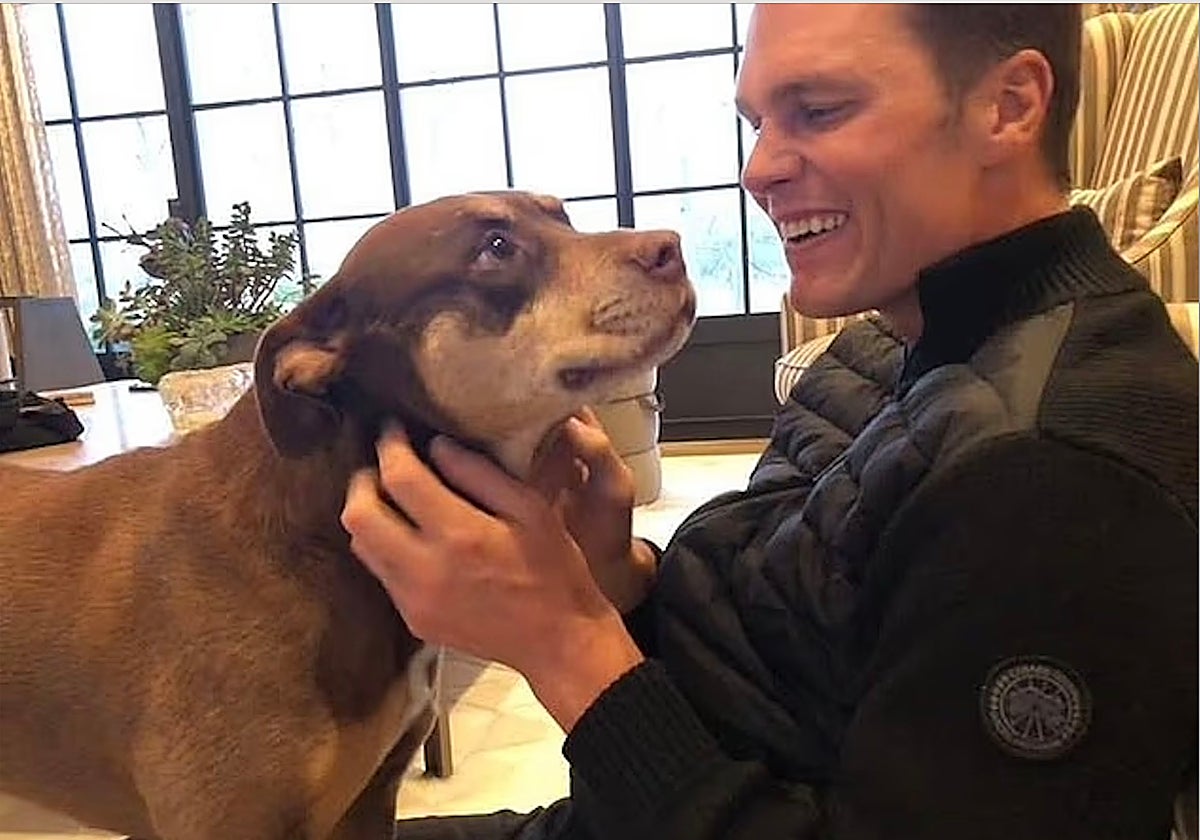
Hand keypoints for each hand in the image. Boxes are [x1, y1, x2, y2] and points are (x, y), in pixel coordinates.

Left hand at [341, 425, 643, 731]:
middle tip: (384, 464)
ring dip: (369, 515)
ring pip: (361, 546)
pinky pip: (381, 573)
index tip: (393, 428)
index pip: (400, 478)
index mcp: (459, 534)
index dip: (389, 445)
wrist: (558, 643)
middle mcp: (425, 569)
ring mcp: (414, 600)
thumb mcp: (532, 510)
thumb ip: (481, 474)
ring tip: (394, 498)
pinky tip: (413, 538)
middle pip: (359, 515)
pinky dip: (387, 546)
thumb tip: (437, 446)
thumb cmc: (555, 569)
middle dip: (363, 480)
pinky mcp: (413, 620)